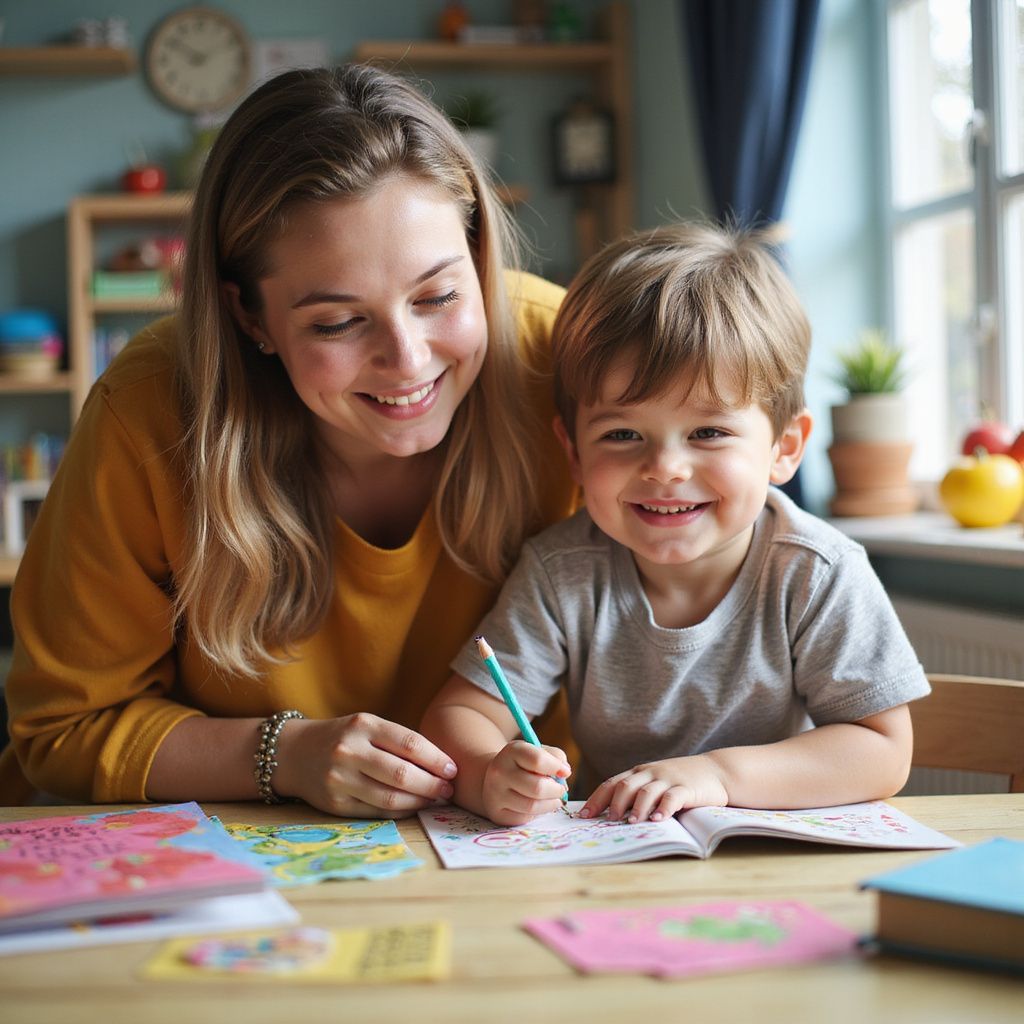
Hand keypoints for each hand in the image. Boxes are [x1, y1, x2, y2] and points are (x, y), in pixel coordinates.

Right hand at [273, 713, 457, 817]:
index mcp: (363, 725)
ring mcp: (340, 779)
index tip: (453, 769)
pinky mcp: (335, 804)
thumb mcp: (367, 727)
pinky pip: (376, 811)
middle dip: (432, 784)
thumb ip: (398, 742)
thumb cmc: (343, 737)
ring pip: (390, 797)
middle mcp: (349, 751)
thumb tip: (441, 766)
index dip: (436, 759)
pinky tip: (412, 807)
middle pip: (402, 773)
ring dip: (419, 801)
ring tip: (434, 799)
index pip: (410, 744)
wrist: (294, 753)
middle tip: (448, 789)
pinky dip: (400, 811)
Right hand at [481, 741, 570, 825]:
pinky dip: (538, 813)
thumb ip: (555, 757)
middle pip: (537, 787)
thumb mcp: (537, 751)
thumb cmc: (522, 764)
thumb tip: (564, 774)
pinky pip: (525, 818)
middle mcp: (499, 772)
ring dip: (550, 804)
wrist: (495, 778)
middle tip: (561, 789)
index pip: (538, 760)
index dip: (556, 767)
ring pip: (533, 806)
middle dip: (556, 790)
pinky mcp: (498, 814)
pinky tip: (538, 805)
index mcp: (511, 752)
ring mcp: (496, 795)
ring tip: (554, 798)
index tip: (565, 772)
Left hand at [580, 754, 728, 822]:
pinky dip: (663, 808)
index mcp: (639, 773)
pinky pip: (672, 797)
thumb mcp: (655, 782)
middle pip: (626, 785)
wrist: (716, 770)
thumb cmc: (680, 781)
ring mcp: (668, 779)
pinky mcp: (687, 788)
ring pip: (647, 791)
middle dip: (614, 804)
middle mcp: (650, 773)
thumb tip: (609, 815)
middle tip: (607, 821)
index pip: (612, 783)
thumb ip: (636, 793)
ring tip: (630, 823)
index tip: (583, 815)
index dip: (597, 799)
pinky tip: (658, 820)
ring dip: (637, 807)